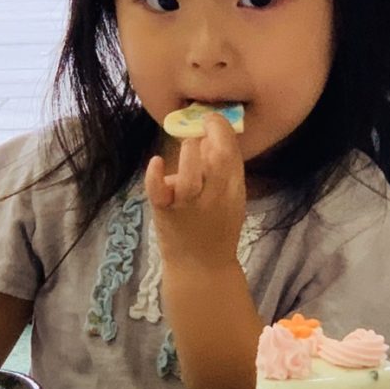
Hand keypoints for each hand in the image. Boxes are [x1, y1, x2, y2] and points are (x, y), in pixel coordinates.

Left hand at [144, 112, 246, 272]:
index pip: (231, 151)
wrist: (201, 269)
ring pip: (190, 170)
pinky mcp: (166, 212)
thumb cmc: (215, 229)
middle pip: (216, 156)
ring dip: (188, 152)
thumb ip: (225, 170)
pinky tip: (156, 163)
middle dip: (207, 133)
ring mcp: (189, 205)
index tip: (211, 119)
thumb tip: (208, 134)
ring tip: (186, 149)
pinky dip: (155, 175)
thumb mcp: (232, 199)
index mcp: (233, 189)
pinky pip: (159, 191)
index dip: (220, 128)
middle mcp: (214, 195)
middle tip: (199, 130)